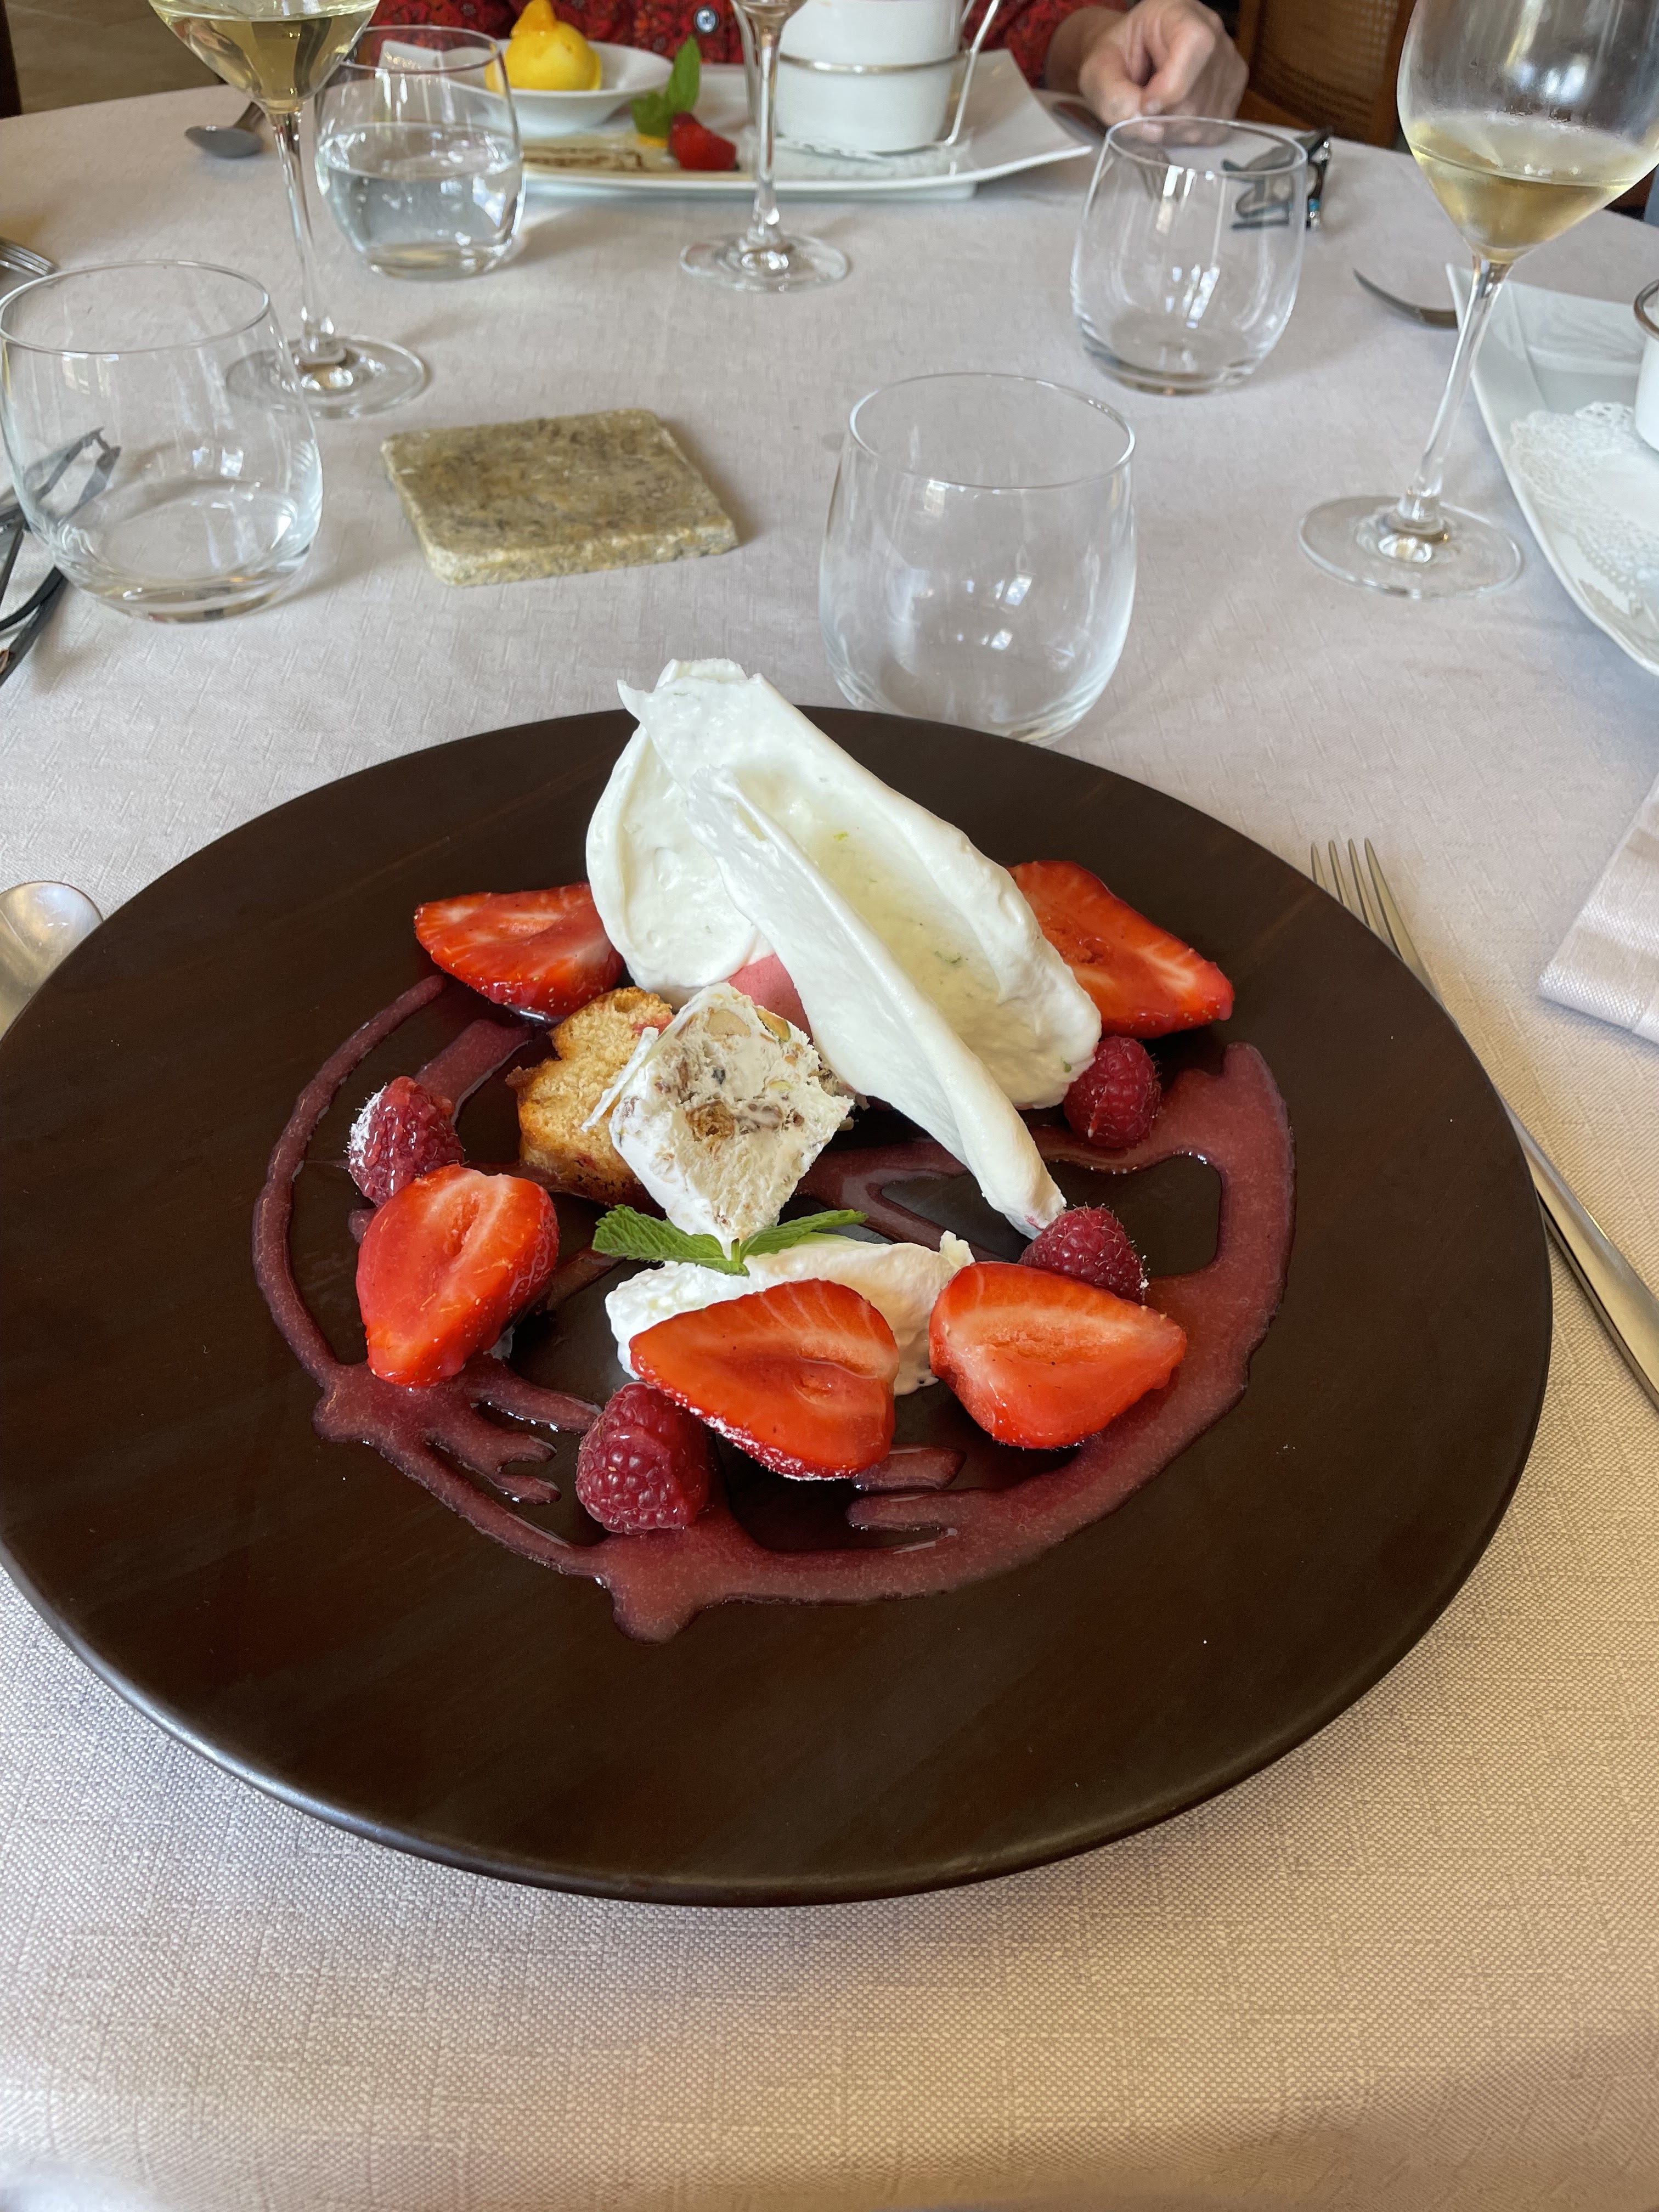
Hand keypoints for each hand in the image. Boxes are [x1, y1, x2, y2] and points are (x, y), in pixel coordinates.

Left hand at [1047, 0, 1247, 125]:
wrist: (1128, 59)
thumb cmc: (1114, 58)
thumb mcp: (1098, 72)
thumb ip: (1114, 99)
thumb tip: (1151, 128)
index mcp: (1180, 12)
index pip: (1195, 44)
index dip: (1172, 86)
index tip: (1145, 106)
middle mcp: (1213, 33)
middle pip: (1197, 95)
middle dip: (1162, 116)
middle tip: (1139, 106)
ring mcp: (1228, 63)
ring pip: (1204, 118)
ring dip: (1171, 128)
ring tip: (1154, 107)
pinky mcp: (1232, 91)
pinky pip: (1211, 129)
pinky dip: (1184, 134)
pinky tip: (1169, 115)